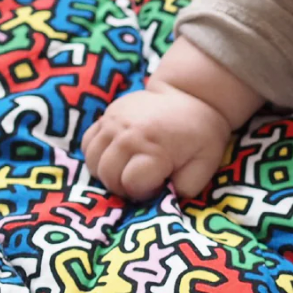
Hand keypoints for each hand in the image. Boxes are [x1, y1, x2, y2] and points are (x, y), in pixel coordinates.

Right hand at [82, 85, 231, 200]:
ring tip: (127, 170)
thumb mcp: (205, 164)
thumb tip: (165, 197)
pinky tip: (116, 157)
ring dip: (108, 174)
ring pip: (93, 162)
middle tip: (141, 181)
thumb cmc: (200, 135)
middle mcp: (129, 135)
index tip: (158, 184)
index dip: (144, 192)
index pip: (132, 185)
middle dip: (123, 187)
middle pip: (109, 176)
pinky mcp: (106, 116)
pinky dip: (97, 156)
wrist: (189, 96)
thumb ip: (186, 187)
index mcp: (154, 149)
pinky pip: (88, 144)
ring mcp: (113, 123)